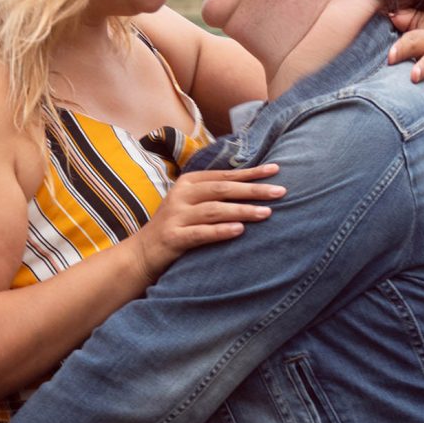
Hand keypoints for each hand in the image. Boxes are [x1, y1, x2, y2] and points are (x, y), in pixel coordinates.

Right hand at [132, 164, 285, 282]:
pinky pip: (200, 233)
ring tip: (267, 213)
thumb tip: (252, 186)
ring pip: (214, 210)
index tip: (276, 170)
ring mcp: (176, 216)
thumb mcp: (191, 204)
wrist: (143, 252)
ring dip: (242, 211)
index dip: (251, 173)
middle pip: (223, 189)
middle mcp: (181, 195)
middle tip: (280, 191)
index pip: (225, 175)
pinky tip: (240, 231)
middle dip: (253, 190)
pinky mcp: (172, 237)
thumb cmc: (176, 226)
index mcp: (188, 182)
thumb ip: (214, 194)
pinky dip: (221, 231)